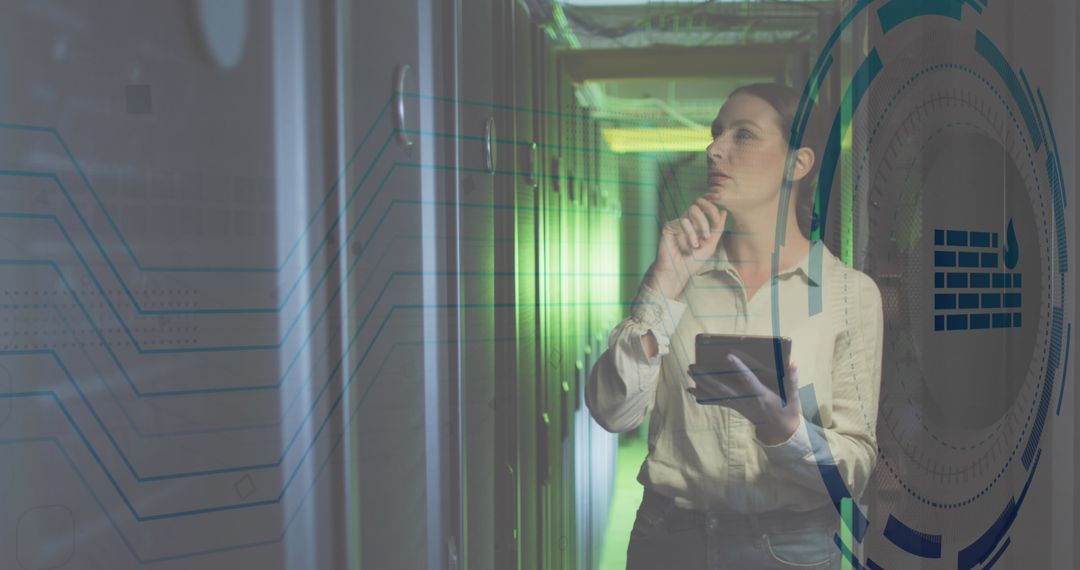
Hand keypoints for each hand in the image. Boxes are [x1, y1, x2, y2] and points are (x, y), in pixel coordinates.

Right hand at [645, 195, 727, 299]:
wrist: (678, 272)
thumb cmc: (693, 261)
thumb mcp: (711, 245)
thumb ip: (717, 229)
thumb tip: (724, 211)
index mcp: (697, 223)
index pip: (705, 206)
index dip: (712, 202)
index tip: (722, 206)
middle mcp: (687, 220)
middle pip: (699, 201)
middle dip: (710, 208)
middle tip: (716, 220)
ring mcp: (678, 222)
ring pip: (693, 209)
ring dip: (703, 223)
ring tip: (704, 239)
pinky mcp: (669, 226)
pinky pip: (684, 221)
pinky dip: (691, 233)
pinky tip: (692, 245)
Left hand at [687, 355, 801, 444]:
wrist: (781, 432)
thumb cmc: (787, 412)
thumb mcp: (794, 398)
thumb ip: (792, 381)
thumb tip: (794, 363)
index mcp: (761, 395)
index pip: (748, 379)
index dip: (738, 368)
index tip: (728, 356)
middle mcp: (746, 400)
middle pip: (723, 388)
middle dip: (707, 377)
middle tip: (694, 366)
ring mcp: (740, 405)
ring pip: (718, 394)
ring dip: (702, 383)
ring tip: (689, 372)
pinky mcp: (736, 407)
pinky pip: (718, 401)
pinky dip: (704, 396)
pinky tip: (691, 390)